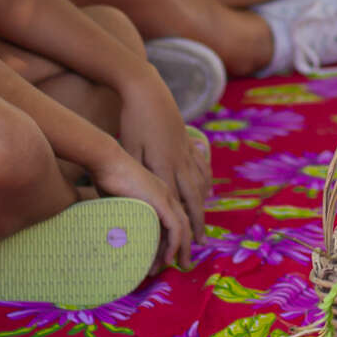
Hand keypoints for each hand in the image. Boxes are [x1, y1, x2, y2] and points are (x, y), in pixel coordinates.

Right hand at [88, 143, 195, 269]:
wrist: (105, 161)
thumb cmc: (105, 179)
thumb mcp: (121, 203)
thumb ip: (127, 216)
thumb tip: (120, 237)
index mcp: (159, 194)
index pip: (173, 221)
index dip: (173, 240)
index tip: (168, 257)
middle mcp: (167, 195)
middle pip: (183, 225)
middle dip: (184, 247)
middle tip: (182, 265)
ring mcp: (166, 196)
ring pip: (182, 228)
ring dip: (179, 250)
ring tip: (175, 266)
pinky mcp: (161, 200)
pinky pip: (174, 227)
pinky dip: (174, 243)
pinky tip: (168, 258)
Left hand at [117, 89, 212, 239]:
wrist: (149, 91)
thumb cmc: (132, 121)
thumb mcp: (128, 149)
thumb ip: (135, 174)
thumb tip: (132, 200)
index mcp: (163, 166)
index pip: (172, 203)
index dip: (177, 227)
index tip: (179, 245)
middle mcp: (180, 162)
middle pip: (192, 200)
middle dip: (196, 225)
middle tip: (199, 245)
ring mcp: (188, 152)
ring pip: (200, 186)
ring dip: (203, 208)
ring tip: (203, 226)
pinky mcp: (189, 143)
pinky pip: (203, 169)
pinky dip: (207, 184)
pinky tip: (207, 192)